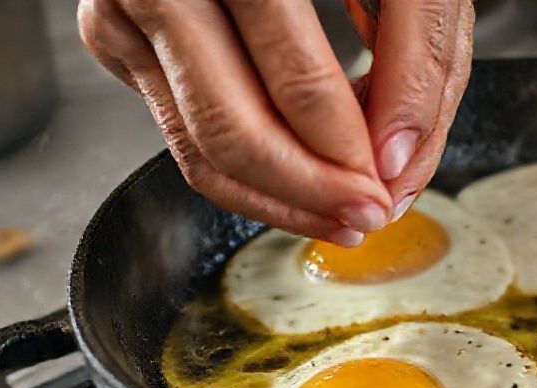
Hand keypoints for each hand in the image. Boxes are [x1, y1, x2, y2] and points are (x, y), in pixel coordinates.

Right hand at [77, 0, 473, 245]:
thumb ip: (417, 55)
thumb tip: (398, 162)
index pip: (296, 82)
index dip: (348, 152)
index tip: (391, 187)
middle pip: (233, 132)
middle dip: (311, 191)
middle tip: (366, 216)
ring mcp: (126, 13)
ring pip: (199, 151)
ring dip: (277, 200)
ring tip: (337, 217)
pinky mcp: (119, 39)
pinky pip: (184, 136)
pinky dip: (245, 174)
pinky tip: (298, 183)